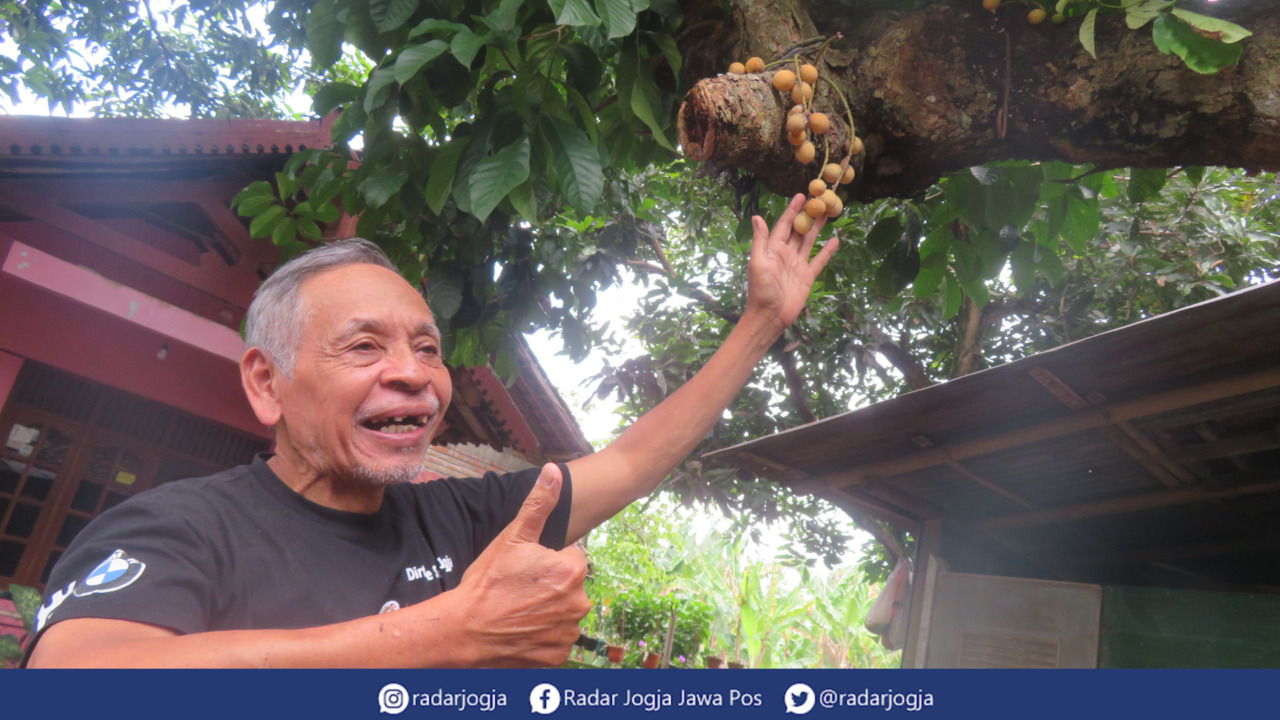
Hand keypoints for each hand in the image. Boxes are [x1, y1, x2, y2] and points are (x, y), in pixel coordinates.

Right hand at [449, 464, 589, 666]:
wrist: (464, 629)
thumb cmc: (488, 582)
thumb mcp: (513, 537)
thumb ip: (539, 503)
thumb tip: (554, 471)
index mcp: (572, 570)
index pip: (569, 559)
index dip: (545, 563)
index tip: (524, 571)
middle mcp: (579, 602)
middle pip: (568, 587)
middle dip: (549, 587)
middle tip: (518, 590)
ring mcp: (569, 632)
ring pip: (563, 613)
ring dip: (548, 611)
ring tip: (518, 610)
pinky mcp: (558, 655)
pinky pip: (557, 639)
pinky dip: (543, 635)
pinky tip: (522, 629)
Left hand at [744, 194, 839, 332]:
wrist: (770, 316)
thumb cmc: (761, 289)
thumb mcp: (758, 262)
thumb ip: (760, 240)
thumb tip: (757, 216)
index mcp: (773, 249)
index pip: (784, 225)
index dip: (792, 210)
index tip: (802, 196)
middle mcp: (786, 253)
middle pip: (799, 230)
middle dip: (808, 215)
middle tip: (820, 200)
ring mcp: (797, 264)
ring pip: (809, 241)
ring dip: (818, 228)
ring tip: (828, 213)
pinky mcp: (807, 276)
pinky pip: (819, 261)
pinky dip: (827, 251)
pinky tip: (835, 240)